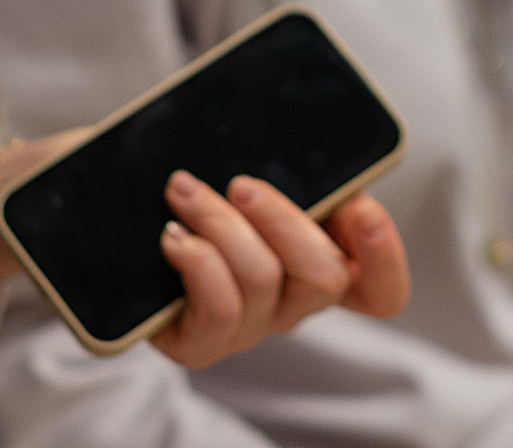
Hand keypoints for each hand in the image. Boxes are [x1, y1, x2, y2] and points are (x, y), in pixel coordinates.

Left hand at [151, 172, 408, 367]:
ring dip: (220, 223)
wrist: (127, 234)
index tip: (361, 211)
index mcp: (324, 264)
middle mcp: (295, 305)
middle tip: (241, 184)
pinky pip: (218, 312)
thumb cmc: (209, 194)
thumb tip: (323, 168)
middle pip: (325, 278)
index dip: (385, 259)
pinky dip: (196, 261)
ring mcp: (251, 328)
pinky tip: (173, 236)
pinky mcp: (203, 345)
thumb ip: (300, 173)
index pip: (382, 292)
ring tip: (184, 191)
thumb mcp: (263, 177)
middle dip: (283, 220)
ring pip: (263, 280)